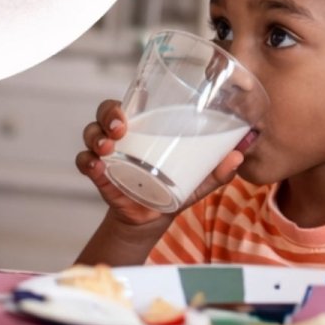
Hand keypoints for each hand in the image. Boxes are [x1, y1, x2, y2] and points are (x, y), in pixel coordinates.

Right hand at [75, 100, 244, 225]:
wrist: (153, 220)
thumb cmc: (173, 189)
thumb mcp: (196, 179)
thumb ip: (217, 169)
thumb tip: (239, 155)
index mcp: (140, 129)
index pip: (124, 106)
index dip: (120, 104)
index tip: (126, 113)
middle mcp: (119, 137)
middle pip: (103, 114)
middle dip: (107, 116)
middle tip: (119, 128)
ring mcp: (106, 155)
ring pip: (90, 134)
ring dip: (96, 137)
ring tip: (107, 147)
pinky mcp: (100, 176)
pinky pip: (85, 163)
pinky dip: (88, 163)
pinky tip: (96, 166)